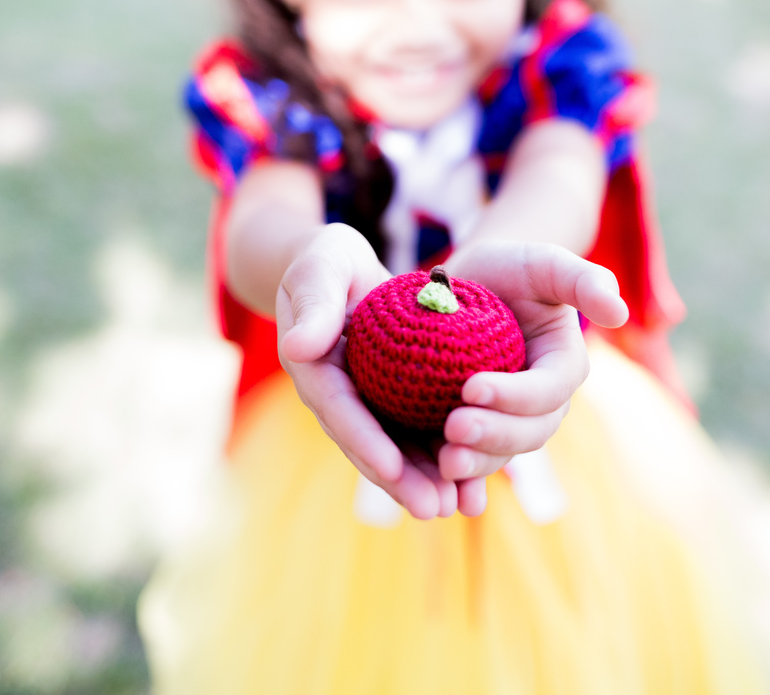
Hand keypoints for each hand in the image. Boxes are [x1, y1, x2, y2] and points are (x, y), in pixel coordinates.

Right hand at [275, 223, 464, 519]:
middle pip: (369, 443)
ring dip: (423, 480)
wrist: (341, 269)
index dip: (365, 441)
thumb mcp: (320, 266)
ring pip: (395, 448)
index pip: (338, 410)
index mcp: (313, 367)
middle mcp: (338, 395)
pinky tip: (470, 485)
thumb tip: (298, 347)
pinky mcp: (391, 400)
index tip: (391, 469)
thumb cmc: (328, 260)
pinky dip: (440, 457)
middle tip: (433, 509)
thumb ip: (313, 302)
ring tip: (456, 508)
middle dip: (400, 480)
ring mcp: (366, 402)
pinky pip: (414, 433)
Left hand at [438, 241, 629, 514]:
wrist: (467, 289)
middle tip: (453, 429)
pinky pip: (472, 462)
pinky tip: (441, 488)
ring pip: (499, 455)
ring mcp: (508, 423)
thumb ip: (583, 280)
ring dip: (475, 464)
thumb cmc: (511, 271)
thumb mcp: (544, 265)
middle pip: (527, 433)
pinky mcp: (475, 433)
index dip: (516, 395)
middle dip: (493, 435)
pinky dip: (461, 482)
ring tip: (444, 462)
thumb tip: (619, 311)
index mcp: (562, 367)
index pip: (548, 390)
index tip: (472, 386)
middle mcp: (541, 405)